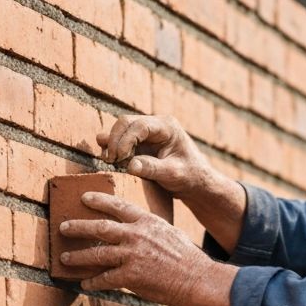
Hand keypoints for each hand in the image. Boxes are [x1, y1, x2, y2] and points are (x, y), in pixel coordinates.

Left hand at [58, 192, 234, 305]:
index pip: (118, 206)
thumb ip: (150, 230)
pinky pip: (105, 279)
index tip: (84, 198)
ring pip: (96, 253)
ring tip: (65, 258)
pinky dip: (93, 282)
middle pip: (100, 227)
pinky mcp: (130, 276)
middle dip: (78, 227)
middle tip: (63, 227)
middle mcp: (136, 235)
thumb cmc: (187, 258)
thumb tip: (136, 230)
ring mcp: (132, 255)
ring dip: (78, 257)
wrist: (196, 279)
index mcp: (147, 222)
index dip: (99, 201)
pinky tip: (85, 285)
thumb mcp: (169, 233)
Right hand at [98, 114, 247, 254]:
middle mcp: (155, 125)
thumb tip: (130, 166)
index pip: (139, 125)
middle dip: (114, 140)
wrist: (196, 182)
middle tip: (110, 161)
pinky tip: (112, 161)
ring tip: (109, 161)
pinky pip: (121, 140)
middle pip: (125, 123)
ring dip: (111, 144)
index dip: (125, 140)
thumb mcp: (173, 174)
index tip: (119, 158)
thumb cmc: (190, 176)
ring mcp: (146, 133)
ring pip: (120, 130)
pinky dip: (113, 148)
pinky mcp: (140, 143)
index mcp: (167, 127)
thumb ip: (153, 169)